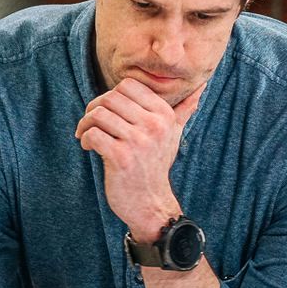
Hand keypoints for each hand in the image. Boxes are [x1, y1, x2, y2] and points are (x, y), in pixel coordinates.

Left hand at [75, 78, 203, 236]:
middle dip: (94, 108)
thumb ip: (184, 109)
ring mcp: (138, 141)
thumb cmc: (156, 165)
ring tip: (85, 134)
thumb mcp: (174, 134)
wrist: (151, 202)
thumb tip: (202, 85)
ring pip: (99, 114)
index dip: (111, 95)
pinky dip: (84, 138)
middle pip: (110, 97)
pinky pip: (93, 134)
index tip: (106, 111)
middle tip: (90, 123)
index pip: (128, 85)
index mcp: (164, 115)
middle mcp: (154, 125)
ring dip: (85, 124)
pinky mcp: (121, 157)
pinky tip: (87, 146)